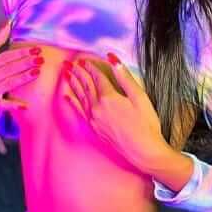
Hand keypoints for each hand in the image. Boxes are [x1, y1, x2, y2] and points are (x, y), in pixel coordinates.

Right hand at [0, 20, 40, 116]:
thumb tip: (9, 23)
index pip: (4, 57)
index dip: (20, 53)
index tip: (35, 49)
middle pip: (8, 69)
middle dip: (25, 63)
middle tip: (41, 59)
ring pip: (8, 83)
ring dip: (24, 78)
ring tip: (37, 72)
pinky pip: (4, 105)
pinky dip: (14, 105)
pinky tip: (26, 104)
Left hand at [62, 52, 167, 171]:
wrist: (143, 151)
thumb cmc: (146, 124)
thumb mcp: (139, 96)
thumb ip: (124, 77)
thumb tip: (112, 59)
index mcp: (109, 97)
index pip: (97, 78)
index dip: (90, 67)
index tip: (84, 60)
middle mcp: (97, 107)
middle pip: (86, 85)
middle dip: (78, 72)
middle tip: (70, 63)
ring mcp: (94, 119)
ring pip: (80, 97)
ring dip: (73, 84)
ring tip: (66, 74)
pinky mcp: (94, 128)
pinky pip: (79, 111)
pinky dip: (73, 102)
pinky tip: (68, 97)